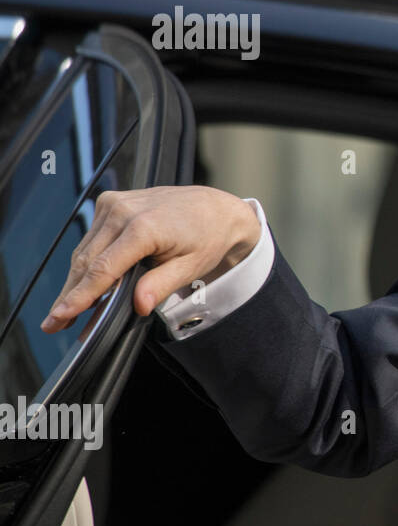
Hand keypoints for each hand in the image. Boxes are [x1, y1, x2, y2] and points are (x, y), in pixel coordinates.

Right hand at [40, 186, 261, 332]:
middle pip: (87, 261)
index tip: (61, 316)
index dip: (81, 296)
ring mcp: (115, 203)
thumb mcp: (191, 266)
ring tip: (64, 310)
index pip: (103, 268)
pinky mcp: (111, 202)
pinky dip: (87, 261)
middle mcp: (123, 210)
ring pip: (85, 250)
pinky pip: (92, 238)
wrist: (216, 208)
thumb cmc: (208, 236)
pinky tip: (83, 284)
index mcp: (144, 226)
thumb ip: (161, 285)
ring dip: (75, 280)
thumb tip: (139, 306)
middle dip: (70, 294)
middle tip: (54, 323)